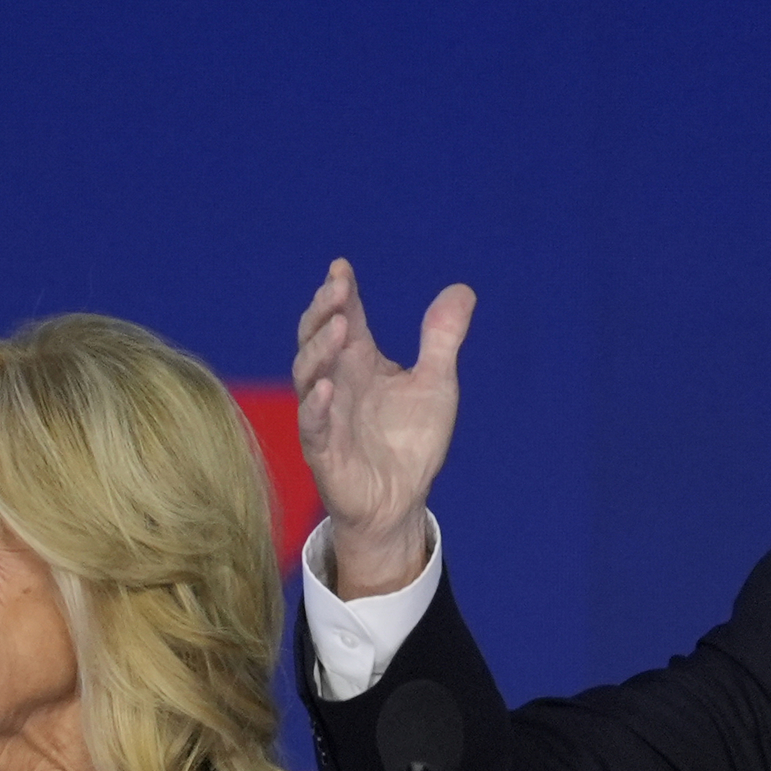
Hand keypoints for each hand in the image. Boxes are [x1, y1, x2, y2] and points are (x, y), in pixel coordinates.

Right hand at [292, 259, 473, 596]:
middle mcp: (337, 382)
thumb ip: (442, 338)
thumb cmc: (410, 442)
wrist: (399, 502)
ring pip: (308, 375)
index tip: (341, 268)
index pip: (344, 318)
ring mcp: (326, 415)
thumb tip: (463, 289)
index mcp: (359, 362)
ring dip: (319, 350)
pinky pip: (312, 426)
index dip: (340, 293)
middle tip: (337, 289)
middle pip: (317, 338)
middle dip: (323, 312)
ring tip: (337, 327)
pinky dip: (316, 406)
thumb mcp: (435, 383)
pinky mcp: (324, 451)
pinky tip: (327, 389)